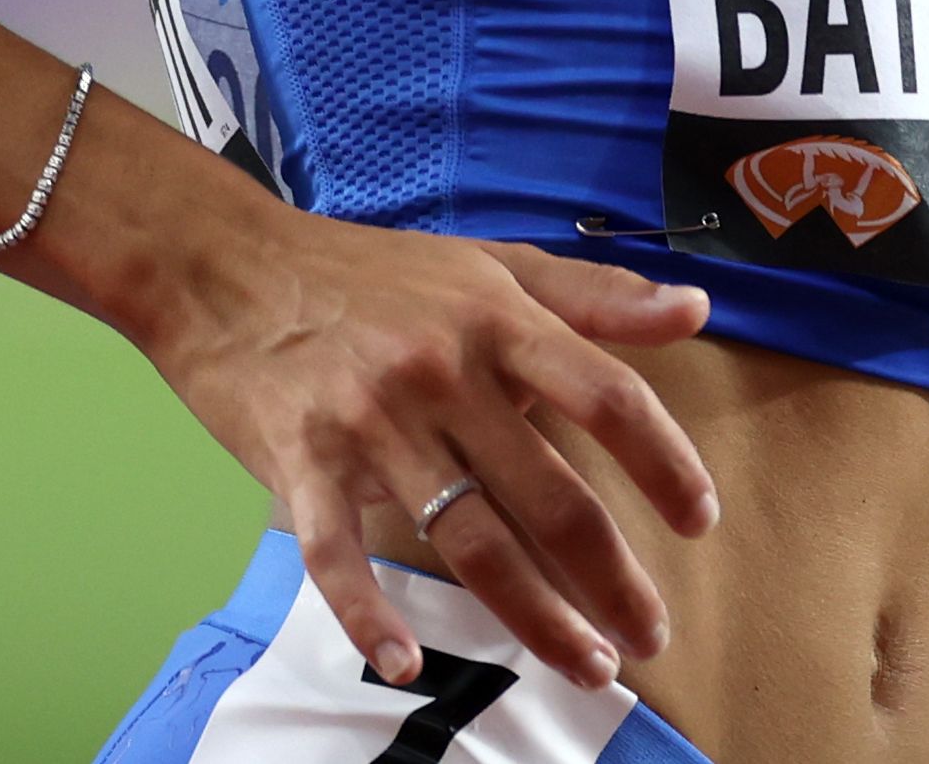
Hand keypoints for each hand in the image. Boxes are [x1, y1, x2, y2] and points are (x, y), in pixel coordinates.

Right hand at [124, 198, 720, 687]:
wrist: (229, 267)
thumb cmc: (372, 273)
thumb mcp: (491, 263)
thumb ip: (596, 294)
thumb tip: (697, 308)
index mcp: (498, 320)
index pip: (606, 394)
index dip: (663, 461)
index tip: (699, 519)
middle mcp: (444, 374)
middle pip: (548, 493)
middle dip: (610, 576)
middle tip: (650, 634)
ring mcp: (372, 424)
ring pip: (467, 539)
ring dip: (533, 615)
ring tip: (586, 664)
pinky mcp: (302, 464)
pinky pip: (339, 554)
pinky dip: (368, 614)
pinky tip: (405, 665)